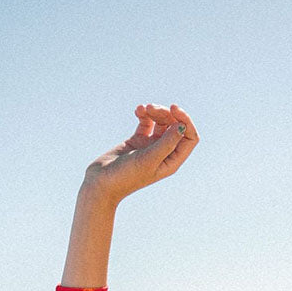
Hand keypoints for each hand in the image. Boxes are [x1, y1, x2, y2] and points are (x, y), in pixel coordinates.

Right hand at [82, 103, 198, 204]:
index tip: (173, 108)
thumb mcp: (149, 159)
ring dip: (155, 111)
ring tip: (144, 108)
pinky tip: (137, 110)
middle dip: (166, 113)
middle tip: (152, 108)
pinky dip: (144, 114)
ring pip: (161, 122)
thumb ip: (167, 143)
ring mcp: (151, 146)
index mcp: (171, 162)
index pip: (190, 138)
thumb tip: (182, 126)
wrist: (102, 182)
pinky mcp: (138, 141)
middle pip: (175, 126)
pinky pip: (147, 122)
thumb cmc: (126, 176)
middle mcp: (164, 154)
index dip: (186, 121)